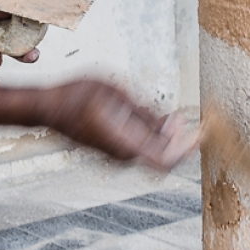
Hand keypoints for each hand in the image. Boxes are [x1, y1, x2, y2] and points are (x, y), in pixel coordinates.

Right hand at [49, 79, 197, 170]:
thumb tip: (166, 120)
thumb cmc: (75, 94)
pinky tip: (153, 120)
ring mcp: (115, 155)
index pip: (164, 158)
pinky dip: (153, 138)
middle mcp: (121, 154)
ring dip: (166, 139)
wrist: (48, 108)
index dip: (186, 148)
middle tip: (183, 118)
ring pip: (152, 156)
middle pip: (162, 160)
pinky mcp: (112, 151)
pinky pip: (141, 151)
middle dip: (179, 141)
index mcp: (122, 140)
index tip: (201, 133)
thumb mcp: (113, 89)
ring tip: (170, 117)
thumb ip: (142, 107)